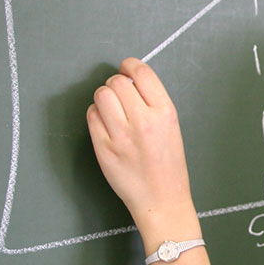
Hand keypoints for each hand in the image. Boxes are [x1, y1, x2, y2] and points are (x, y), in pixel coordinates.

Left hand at [86, 58, 195, 230]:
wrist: (162, 199)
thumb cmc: (168, 165)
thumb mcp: (172, 127)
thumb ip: (152, 102)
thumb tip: (128, 79)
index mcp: (165, 113)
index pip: (142, 73)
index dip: (130, 65)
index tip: (126, 68)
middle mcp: (144, 121)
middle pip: (118, 82)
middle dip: (117, 84)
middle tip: (120, 96)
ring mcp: (121, 135)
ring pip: (101, 95)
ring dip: (104, 97)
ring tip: (112, 109)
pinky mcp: (104, 147)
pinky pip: (91, 115)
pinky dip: (96, 115)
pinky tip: (106, 124)